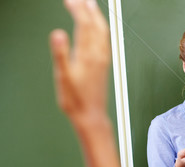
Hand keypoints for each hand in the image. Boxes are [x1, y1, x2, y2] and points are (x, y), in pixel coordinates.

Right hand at [50, 0, 109, 129]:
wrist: (91, 116)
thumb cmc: (75, 100)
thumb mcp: (62, 77)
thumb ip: (60, 54)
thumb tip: (58, 33)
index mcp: (87, 55)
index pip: (84, 25)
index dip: (78, 9)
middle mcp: (98, 55)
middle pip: (96, 25)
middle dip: (88, 8)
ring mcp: (103, 59)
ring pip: (103, 32)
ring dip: (96, 16)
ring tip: (90, 4)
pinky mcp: (104, 64)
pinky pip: (105, 41)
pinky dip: (101, 28)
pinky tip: (98, 28)